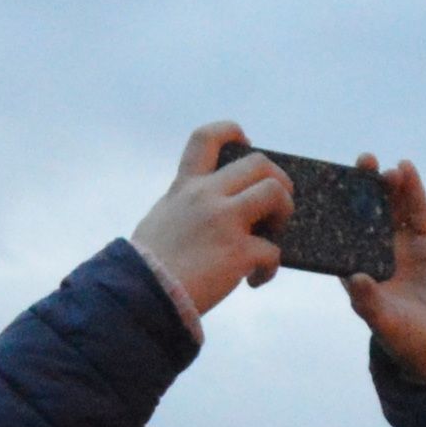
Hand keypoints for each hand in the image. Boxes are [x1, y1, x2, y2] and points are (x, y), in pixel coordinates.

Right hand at [127, 121, 292, 321]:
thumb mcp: (162, 219)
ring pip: (275, 193)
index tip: (245, 144)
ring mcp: (224, 222)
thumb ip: (187, 207)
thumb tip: (218, 213)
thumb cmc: (148, 265)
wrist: (141, 295)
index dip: (232, 132)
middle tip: (275, 205)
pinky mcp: (238, 252)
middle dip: (278, 181)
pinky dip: (270, 267)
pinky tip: (255, 278)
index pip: (207, 138)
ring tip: (274, 234)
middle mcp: (206, 196)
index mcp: (185, 187)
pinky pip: (273, 251)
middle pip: (259, 163)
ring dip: (284, 212)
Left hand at [346, 156, 425, 382]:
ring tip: (379, 167)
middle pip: (361, 211)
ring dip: (383, 182)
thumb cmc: (409, 337)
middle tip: (355, 166)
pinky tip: (405, 168)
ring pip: (389, 203)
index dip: (331, 212)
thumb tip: (354, 279)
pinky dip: (412, 187)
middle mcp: (375, 248)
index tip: (324, 190)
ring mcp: (401, 239)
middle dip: (357, 187)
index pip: (338, 235)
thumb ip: (369, 302)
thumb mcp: (386, 323)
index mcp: (356, 267)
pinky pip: (417, 206)